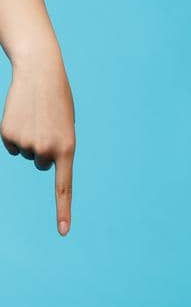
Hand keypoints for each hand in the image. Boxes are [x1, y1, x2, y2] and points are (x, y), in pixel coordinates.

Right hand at [2, 57, 76, 235]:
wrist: (40, 74)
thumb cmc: (58, 101)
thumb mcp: (66, 127)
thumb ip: (58, 148)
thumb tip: (43, 161)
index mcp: (67, 148)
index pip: (64, 186)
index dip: (63, 210)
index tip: (63, 232)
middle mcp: (46, 150)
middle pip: (41, 165)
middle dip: (43, 149)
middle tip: (46, 126)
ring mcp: (25, 145)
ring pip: (26, 154)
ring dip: (29, 138)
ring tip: (35, 117)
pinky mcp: (7, 137)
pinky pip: (11, 146)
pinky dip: (15, 133)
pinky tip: (21, 117)